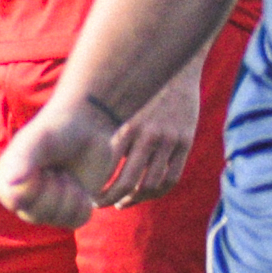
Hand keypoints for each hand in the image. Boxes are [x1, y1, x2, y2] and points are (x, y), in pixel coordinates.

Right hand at [0, 95, 116, 230]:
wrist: (89, 125)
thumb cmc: (59, 129)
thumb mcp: (40, 140)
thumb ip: (23, 159)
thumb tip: (12, 185)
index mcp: (7, 182)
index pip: (19, 202)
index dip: (37, 186)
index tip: (45, 166)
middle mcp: (23, 198)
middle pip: (39, 216)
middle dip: (56, 191)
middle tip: (60, 169)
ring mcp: (47, 206)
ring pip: (60, 220)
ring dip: (71, 196)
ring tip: (68, 174)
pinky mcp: (70, 210)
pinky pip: (77, 221)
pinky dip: (83, 204)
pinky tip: (80, 186)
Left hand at [97, 66, 199, 207]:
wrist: (174, 68)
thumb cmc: (138, 89)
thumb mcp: (119, 106)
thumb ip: (108, 133)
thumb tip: (86, 163)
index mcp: (125, 126)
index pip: (106, 170)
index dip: (95, 189)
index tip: (86, 196)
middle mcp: (147, 135)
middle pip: (127, 183)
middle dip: (110, 200)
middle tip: (100, 205)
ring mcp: (169, 139)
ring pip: (150, 184)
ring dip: (135, 199)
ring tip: (122, 201)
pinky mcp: (185, 141)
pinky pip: (172, 178)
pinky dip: (158, 191)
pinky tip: (145, 192)